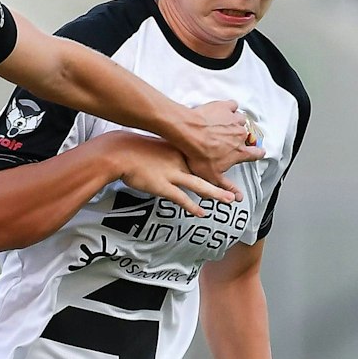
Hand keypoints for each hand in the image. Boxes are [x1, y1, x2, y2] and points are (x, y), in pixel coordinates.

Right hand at [102, 131, 237, 217]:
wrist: (120, 152)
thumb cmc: (133, 148)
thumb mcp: (156, 145)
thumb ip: (167, 153)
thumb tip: (171, 160)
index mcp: (179, 150)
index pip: (202, 161)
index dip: (216, 168)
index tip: (228, 172)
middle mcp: (180, 161)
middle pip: (207, 174)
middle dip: (223, 184)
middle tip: (237, 192)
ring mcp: (173, 174)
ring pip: (200, 186)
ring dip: (216, 194)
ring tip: (230, 201)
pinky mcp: (163, 186)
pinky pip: (182, 198)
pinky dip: (192, 206)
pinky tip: (201, 213)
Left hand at [175, 100, 262, 192]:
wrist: (188, 133)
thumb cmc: (199, 154)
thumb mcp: (212, 177)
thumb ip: (226, 187)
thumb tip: (236, 197)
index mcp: (240, 152)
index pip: (256, 154)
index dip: (257, 154)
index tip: (256, 153)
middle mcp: (241, 135)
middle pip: (249, 136)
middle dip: (241, 139)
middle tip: (229, 141)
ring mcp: (234, 120)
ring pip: (242, 121)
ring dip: (235, 124)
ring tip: (224, 127)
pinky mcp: (225, 108)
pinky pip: (233, 106)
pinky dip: (229, 108)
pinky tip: (222, 112)